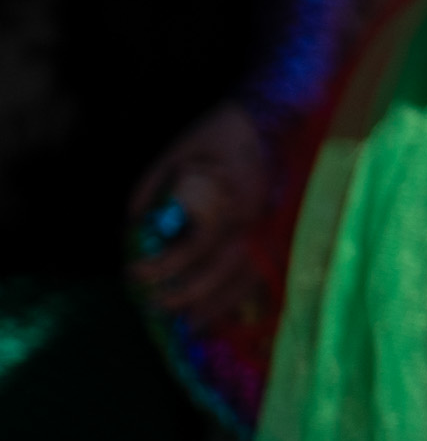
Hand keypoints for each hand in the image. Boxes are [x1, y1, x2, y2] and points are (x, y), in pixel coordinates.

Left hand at [126, 100, 274, 324]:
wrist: (268, 117)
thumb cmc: (219, 133)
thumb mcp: (177, 151)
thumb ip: (153, 186)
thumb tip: (133, 224)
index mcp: (232, 200)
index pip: (196, 247)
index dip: (163, 265)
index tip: (135, 273)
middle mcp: (255, 219)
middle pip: (225, 270)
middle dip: (188, 294)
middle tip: (157, 306)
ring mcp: (272, 227)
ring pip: (249, 278)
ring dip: (219, 304)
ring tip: (191, 324)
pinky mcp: (279, 230)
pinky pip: (264, 272)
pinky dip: (244, 295)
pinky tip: (226, 311)